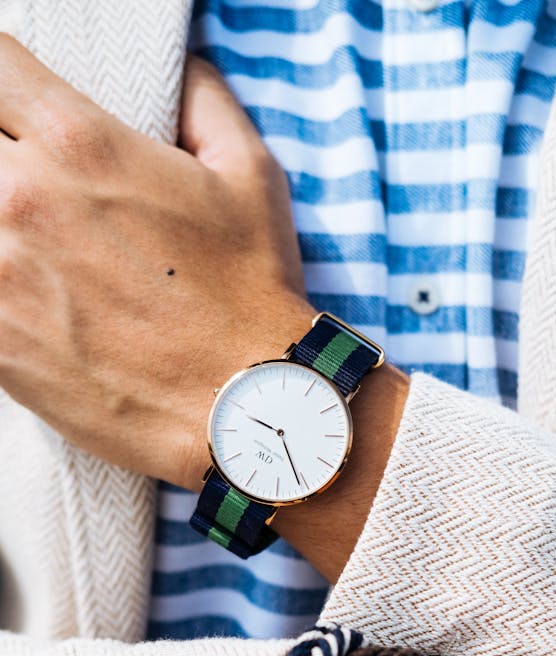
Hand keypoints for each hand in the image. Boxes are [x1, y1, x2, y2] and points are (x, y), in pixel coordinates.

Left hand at [0, 36, 407, 579]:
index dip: (7, 87)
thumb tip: (179, 68)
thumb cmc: (253, 295)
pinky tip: (33, 294)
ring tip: (34, 252)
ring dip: (1, 226)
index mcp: (82, 144)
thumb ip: (202, 101)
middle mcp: (24, 198)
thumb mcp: (250, 176)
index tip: (22, 112)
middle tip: (34, 190)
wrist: (244, 408)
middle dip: (2, 156)